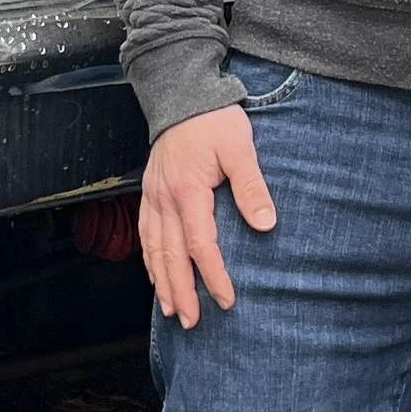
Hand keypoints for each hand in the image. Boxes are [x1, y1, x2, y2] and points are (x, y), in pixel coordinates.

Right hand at [139, 105, 275, 328]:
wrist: (181, 91)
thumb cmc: (213, 119)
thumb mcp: (239, 148)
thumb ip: (251, 187)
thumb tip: (265, 224)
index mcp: (188, 191)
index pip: (200, 245)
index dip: (213, 275)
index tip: (226, 299)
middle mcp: (164, 198)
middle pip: (170, 255)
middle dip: (181, 291)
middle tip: (191, 321)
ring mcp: (153, 195)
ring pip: (153, 247)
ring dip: (162, 281)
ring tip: (171, 309)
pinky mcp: (149, 190)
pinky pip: (145, 231)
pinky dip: (149, 258)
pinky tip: (155, 273)